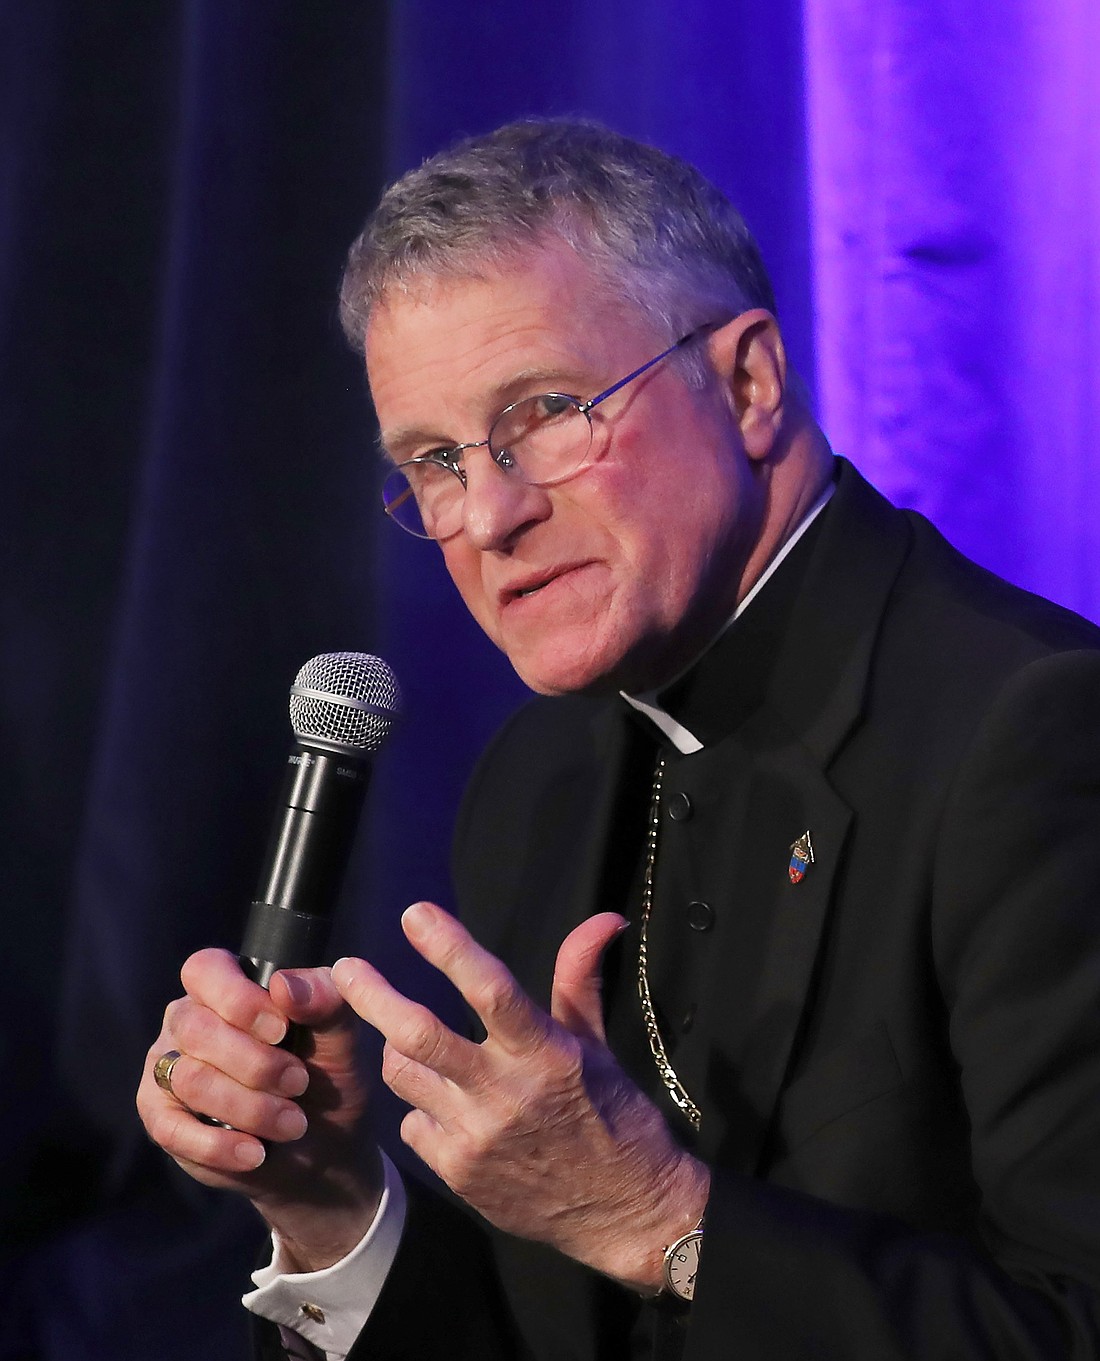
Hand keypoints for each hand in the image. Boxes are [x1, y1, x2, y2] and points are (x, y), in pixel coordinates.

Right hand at [136, 949, 381, 1269]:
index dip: (238, 999)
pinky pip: (172, 1129)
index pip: (206, 970)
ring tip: (292, 1124)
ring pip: (189, 1079)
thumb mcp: (340, 1036)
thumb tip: (286, 985)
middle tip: (300, 1084)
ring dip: (249, 1107)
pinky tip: (255, 1153)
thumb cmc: (327, 1074)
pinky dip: (219, 1145)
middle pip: (198, 1029)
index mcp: (226, 984)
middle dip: (256, 1064)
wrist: (323, 1144)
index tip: (282, 1030)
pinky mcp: (161, 1117)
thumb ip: (324, 1000)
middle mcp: (187, 1020)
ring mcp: (168, 1068)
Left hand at [331, 902, 708, 1291]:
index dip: (450, 948)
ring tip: (405, 1037)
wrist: (626, 1213)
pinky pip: (412, 1124)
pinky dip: (420, 1105)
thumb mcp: (599, 1045)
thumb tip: (605, 917)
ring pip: (405, 1075)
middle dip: (374, 997)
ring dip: (397, 1048)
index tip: (416, 914)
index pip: (490, 990)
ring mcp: (476, 1138)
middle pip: (420, 1036)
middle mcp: (506, 1094)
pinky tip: (444, 1103)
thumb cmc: (614, 1117)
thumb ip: (579, 979)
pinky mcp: (458, 1173)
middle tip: (344, 969)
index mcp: (546, 1054)